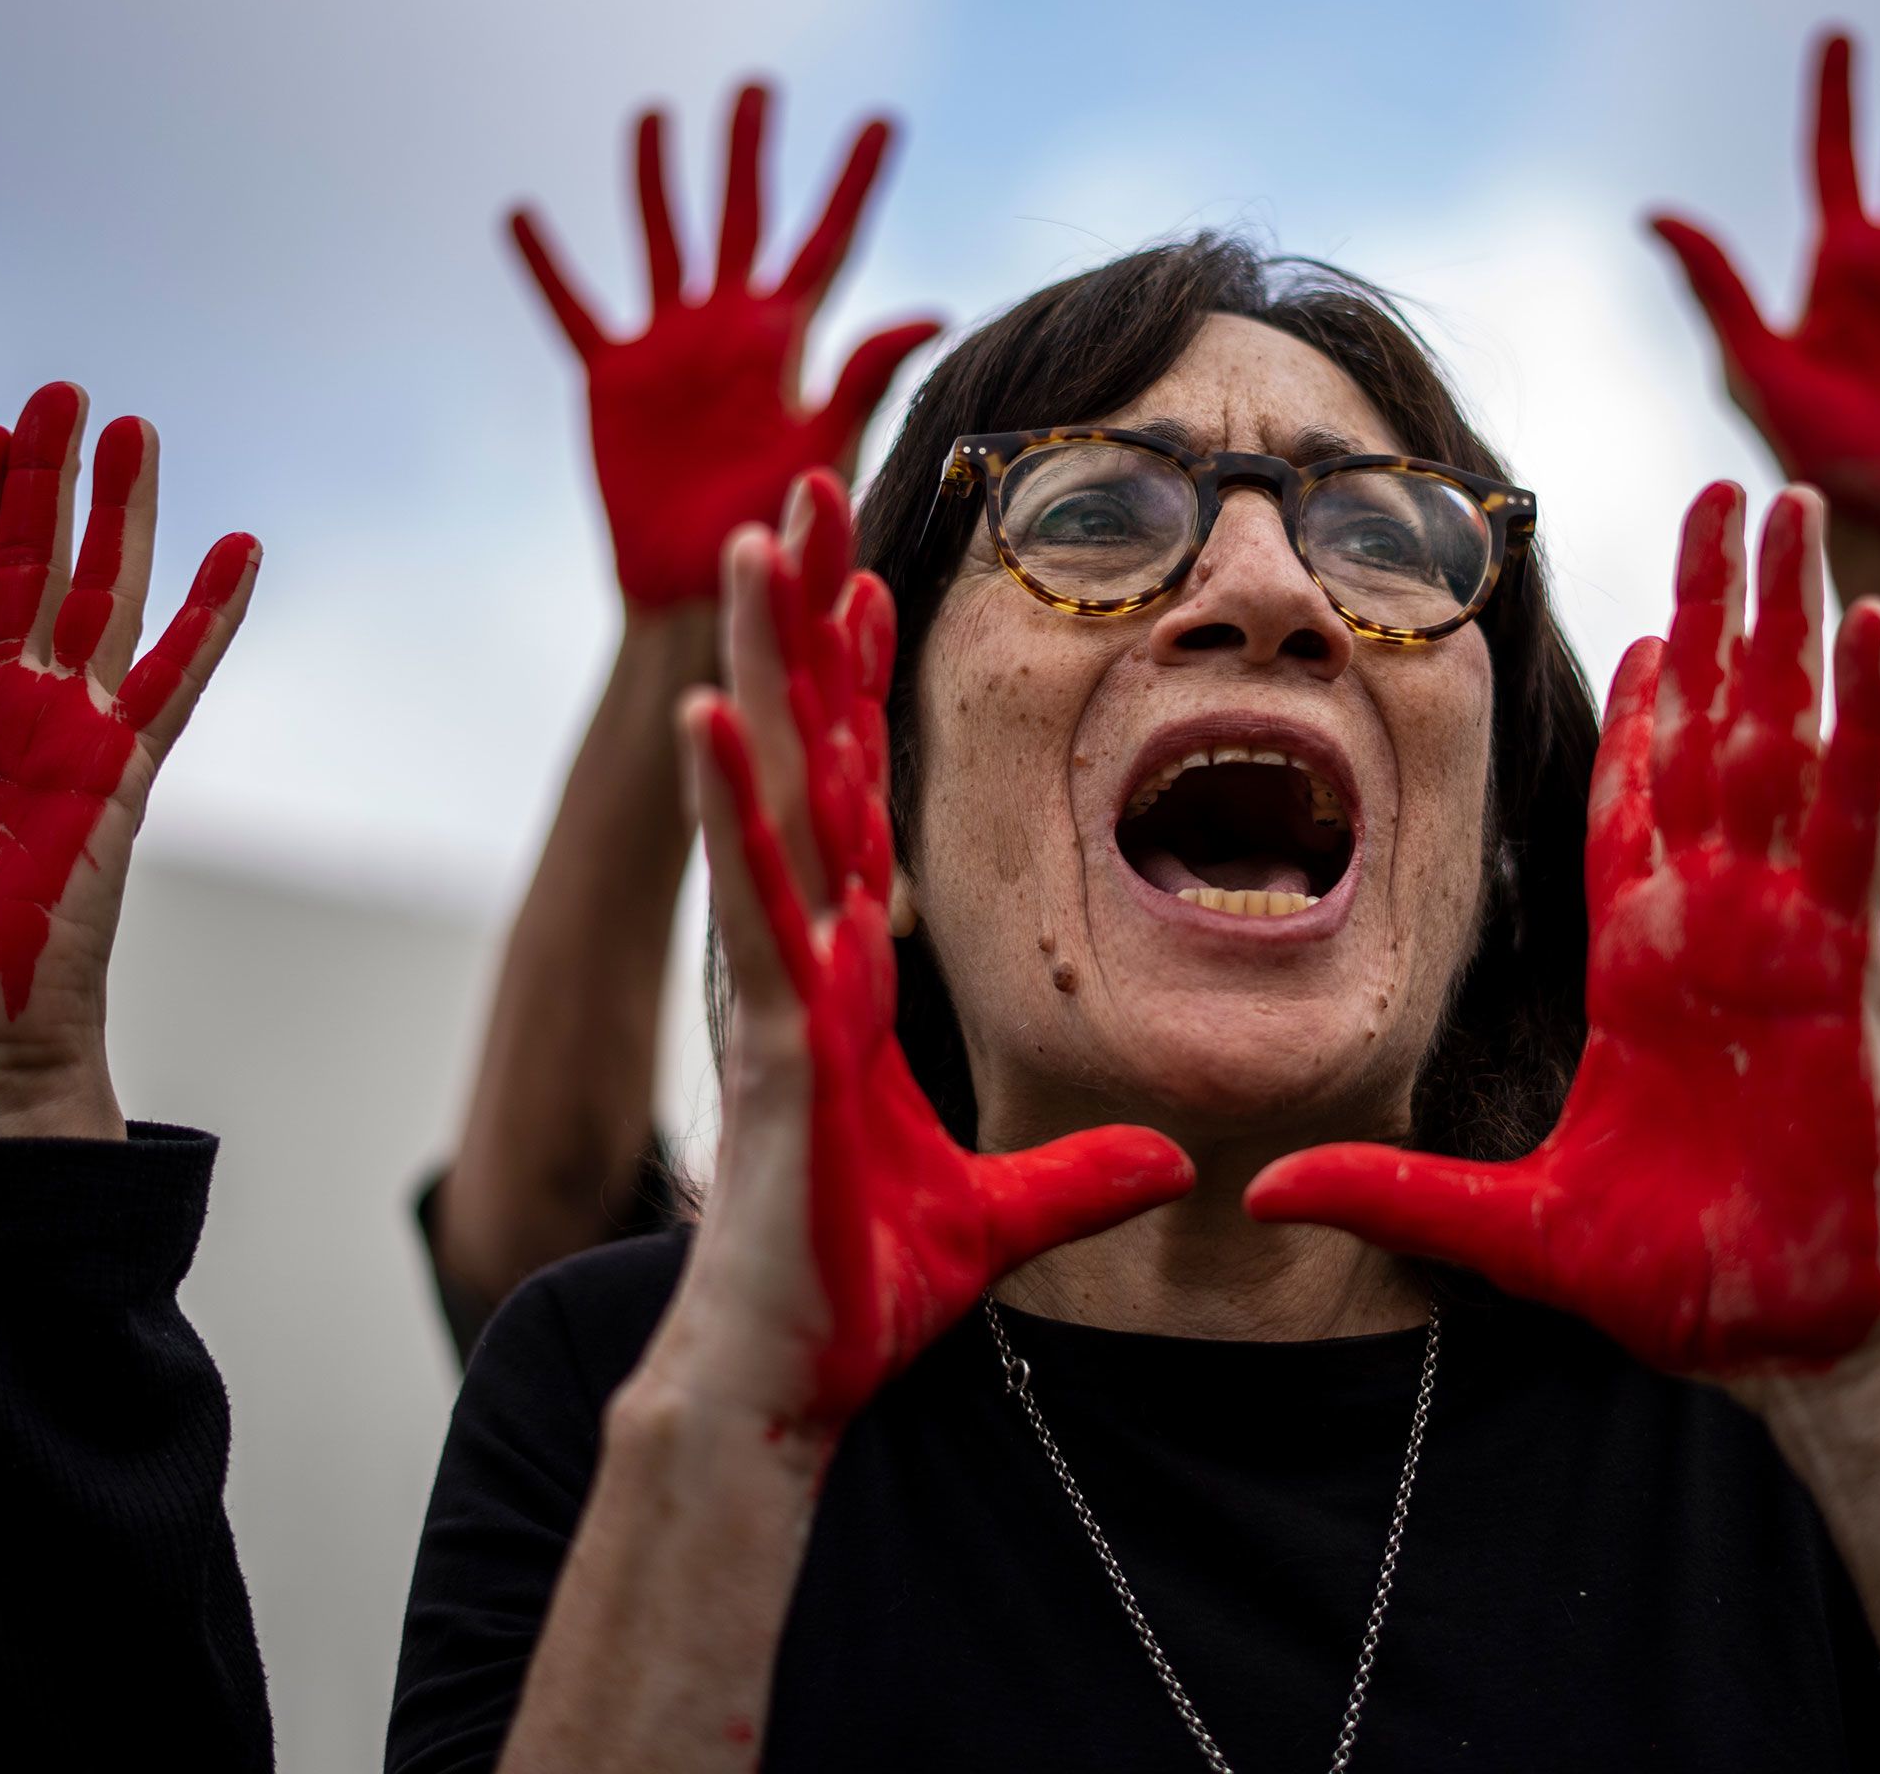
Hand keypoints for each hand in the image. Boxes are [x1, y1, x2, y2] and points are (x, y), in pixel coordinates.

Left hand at [0, 382, 258, 1140]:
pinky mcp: (121, 774)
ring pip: (101, 597)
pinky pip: (174, 677)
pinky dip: (209, 612)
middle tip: (62, 396)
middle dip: (44, 482)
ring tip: (134, 431)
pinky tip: (237, 549)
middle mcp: (6, 715)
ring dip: (118, 515)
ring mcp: (69, 739)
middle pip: (31, 569)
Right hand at [510, 84, 944, 607]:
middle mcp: (728, 330)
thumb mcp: (824, 446)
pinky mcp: (610, 378)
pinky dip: (546, 264)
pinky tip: (521, 215)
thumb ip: (865, 376)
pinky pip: (572, 307)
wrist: (699, 586)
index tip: (884, 121)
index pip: (827, 242)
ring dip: (655, 180)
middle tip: (758, 87)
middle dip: (749, 153)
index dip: (853, 182)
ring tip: (654, 115)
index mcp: (785, 341)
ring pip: (660, 240)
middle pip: (741, 217)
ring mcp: (667, 349)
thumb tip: (931, 311)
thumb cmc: (773, 527)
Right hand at [675, 472, 1192, 1429]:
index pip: (857, 798)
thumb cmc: (863, 1290)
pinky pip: (752, 902)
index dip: (858, 690)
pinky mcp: (771, 1040)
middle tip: (804, 494)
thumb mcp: (1009, 1216)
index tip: (879, 583)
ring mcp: (777, 986)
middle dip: (799, 622)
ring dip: (755, 665)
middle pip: (800, 753)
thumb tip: (1166, 1160)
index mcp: (843, 971)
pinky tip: (712, 713)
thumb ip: (1082, 1172)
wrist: (786, 1385)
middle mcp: (798, 953)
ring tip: (752, 544)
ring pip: (765, 793)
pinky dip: (730, 807)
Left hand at [1252, 484, 1879, 1377]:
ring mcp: (1780, 933)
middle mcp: (1714, 927)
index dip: (1635, 710)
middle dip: (1715, 612)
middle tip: (1720, 490)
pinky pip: (1849, 820)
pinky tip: (1864, 631)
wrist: (1789, 1345)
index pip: (1630, 805)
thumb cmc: (1675, 1283)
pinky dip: (1858, 724)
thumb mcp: (1503, 1225)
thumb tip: (1265, 1192)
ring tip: (1792, 509)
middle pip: (1709, 733)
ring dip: (1786, 623)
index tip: (1633, 616)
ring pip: (1781, 740)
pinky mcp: (1838, 966)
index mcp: (1642, 968)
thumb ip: (1393, 1191)